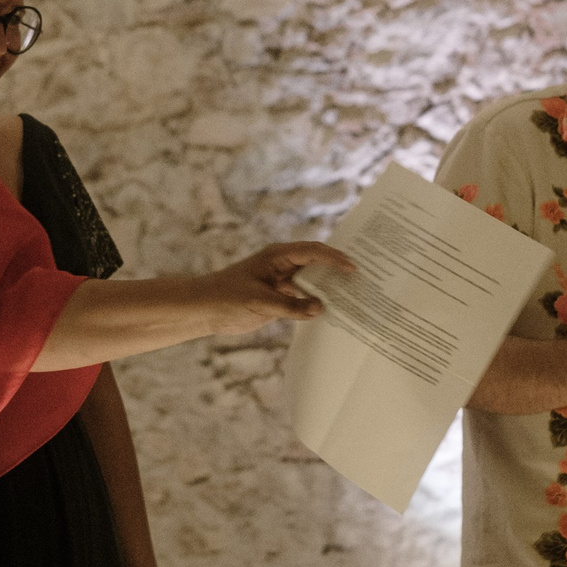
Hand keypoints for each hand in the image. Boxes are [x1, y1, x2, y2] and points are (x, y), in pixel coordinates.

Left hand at [196, 241, 357, 333]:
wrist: (202, 309)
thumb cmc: (226, 297)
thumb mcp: (260, 302)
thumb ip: (291, 306)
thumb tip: (321, 308)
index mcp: (277, 256)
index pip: (313, 252)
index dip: (334, 259)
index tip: (354, 268)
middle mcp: (282, 265)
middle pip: (317, 264)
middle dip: (338, 271)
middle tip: (363, 279)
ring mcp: (281, 281)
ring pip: (312, 283)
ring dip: (329, 290)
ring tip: (354, 297)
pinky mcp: (278, 298)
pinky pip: (303, 299)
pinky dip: (316, 305)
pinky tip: (331, 314)